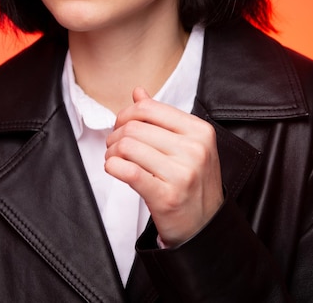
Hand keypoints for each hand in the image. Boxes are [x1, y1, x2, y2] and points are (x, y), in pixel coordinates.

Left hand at [104, 86, 223, 246]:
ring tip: (114, 158)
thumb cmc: (193, 182)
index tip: (120, 125)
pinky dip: (113, 166)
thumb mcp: (187, 144)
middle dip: (116, 135)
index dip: (126, 114)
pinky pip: (128, 171)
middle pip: (135, 127)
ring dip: (112, 152)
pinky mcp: (166, 196)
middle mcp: (194, 149)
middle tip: (113, 146)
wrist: (206, 226)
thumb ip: (161, 117)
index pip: (149, 109)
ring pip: (128, 147)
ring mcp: (182, 173)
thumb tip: (138, 92)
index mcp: (199, 131)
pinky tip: (113, 168)